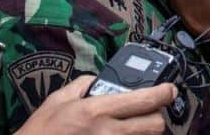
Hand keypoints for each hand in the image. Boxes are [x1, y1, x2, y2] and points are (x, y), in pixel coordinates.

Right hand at [15, 75, 174, 134]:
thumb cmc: (39, 133)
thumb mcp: (56, 100)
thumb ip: (82, 85)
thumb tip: (98, 79)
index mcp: (97, 110)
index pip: (145, 100)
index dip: (165, 92)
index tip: (170, 89)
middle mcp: (108, 132)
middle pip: (155, 125)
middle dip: (157, 117)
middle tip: (149, 113)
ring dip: (144, 133)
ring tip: (132, 127)